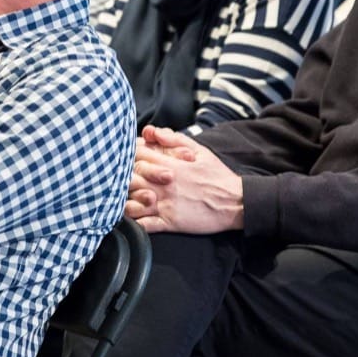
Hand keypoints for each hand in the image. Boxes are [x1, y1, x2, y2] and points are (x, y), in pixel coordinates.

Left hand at [124, 125, 243, 234]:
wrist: (235, 203)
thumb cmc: (217, 176)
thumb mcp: (200, 151)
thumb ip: (175, 139)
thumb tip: (153, 132)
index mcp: (171, 166)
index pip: (138, 156)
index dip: (128, 155)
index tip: (128, 157)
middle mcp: (165, 185)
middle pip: (130, 178)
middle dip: (123, 177)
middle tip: (122, 178)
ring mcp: (166, 205)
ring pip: (133, 202)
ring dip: (125, 199)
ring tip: (124, 197)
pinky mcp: (170, 223)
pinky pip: (145, 225)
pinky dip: (135, 222)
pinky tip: (133, 218)